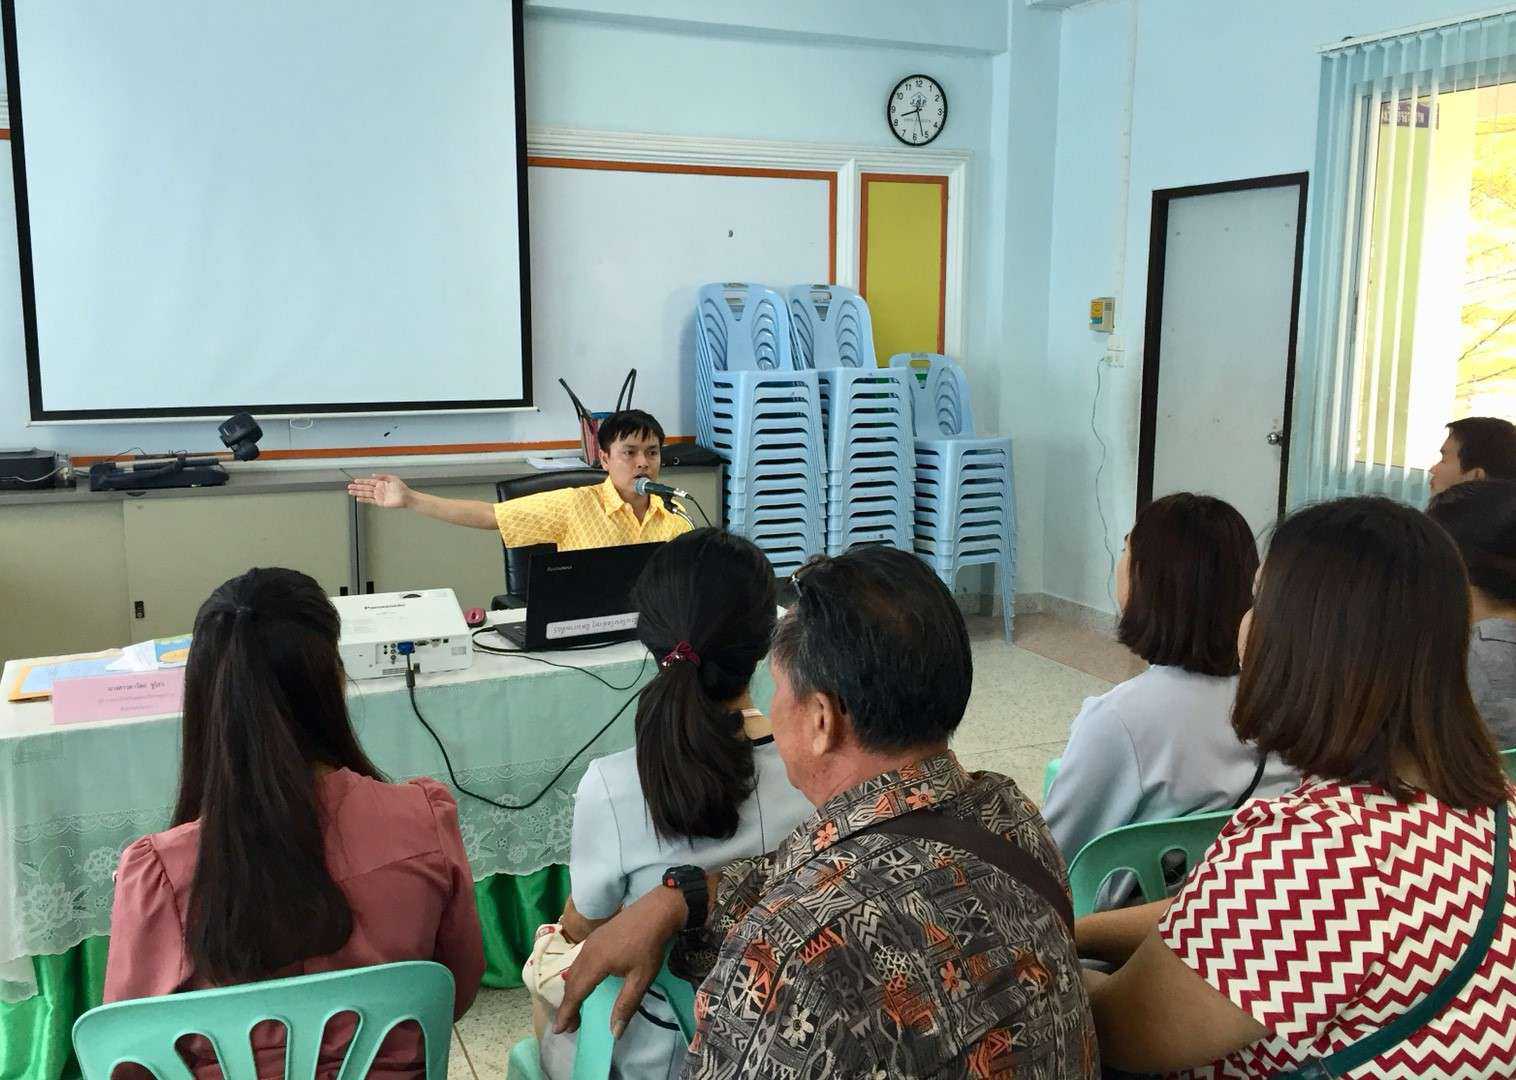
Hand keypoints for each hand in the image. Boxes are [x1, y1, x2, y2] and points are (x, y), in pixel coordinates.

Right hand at [346, 474, 410, 508]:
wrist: (406, 497)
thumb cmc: (402, 488)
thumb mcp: (393, 478)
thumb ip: (382, 476)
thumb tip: (372, 475)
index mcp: (381, 483)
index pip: (369, 482)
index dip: (362, 481)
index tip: (355, 480)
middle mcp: (378, 489)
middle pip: (365, 488)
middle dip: (357, 487)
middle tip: (349, 486)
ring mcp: (379, 496)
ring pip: (366, 494)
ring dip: (358, 493)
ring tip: (350, 492)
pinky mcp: (380, 502)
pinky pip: (370, 500)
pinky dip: (364, 499)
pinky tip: (358, 498)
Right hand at [554, 885, 684, 1037]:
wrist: (655, 912)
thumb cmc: (649, 946)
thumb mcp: (641, 979)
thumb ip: (626, 1005)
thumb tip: (615, 1033)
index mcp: (596, 963)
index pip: (576, 993)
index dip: (567, 1012)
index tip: (559, 1030)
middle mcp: (587, 952)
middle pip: (571, 983)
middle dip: (568, 1006)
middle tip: (571, 1026)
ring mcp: (590, 943)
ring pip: (573, 971)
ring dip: (572, 992)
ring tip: (576, 1009)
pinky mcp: (595, 937)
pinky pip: (578, 961)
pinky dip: (576, 978)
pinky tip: (582, 983)